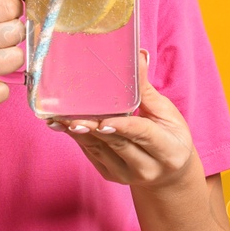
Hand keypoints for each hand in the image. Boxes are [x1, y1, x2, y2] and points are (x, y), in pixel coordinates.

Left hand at [49, 48, 198, 189]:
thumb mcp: (165, 112)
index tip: (104, 120)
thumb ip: (146, 89)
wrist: (168, 172)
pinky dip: (76, 137)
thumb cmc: (170, 135)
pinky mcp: (110, 175)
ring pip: (98, 149)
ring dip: (78, 132)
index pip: (142, 134)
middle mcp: (147, 168)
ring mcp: (126, 175)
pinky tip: (60, 125)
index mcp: (168, 151)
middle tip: (71, 116)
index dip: (123, 126)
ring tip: (59, 117)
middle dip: (93, 128)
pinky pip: (90, 153)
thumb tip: (138, 55)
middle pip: (116, 143)